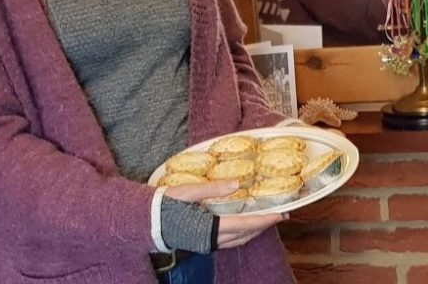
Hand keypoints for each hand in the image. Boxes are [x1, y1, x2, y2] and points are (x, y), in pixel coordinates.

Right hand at [165, 180, 286, 248]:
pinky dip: (242, 233)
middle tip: (282, 215)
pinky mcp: (202, 242)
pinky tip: (246, 224)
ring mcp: (207, 243)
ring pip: (238, 240)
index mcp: (209, 227)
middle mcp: (211, 239)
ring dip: (254, 230)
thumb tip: (237, 183)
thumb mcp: (188, 192)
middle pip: (245, 234)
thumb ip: (213, 189)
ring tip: (268, 218)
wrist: (144, 222)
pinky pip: (229, 241)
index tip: (280, 215)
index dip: (264, 220)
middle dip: (265, 225)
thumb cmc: (164, 205)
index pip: (244, 224)